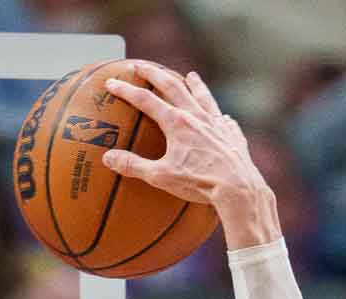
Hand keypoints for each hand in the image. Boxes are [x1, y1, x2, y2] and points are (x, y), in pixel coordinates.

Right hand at [100, 63, 277, 245]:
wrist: (238, 187)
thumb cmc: (199, 182)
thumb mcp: (161, 176)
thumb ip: (134, 165)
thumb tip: (108, 157)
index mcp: (176, 122)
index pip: (145, 100)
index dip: (126, 90)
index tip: (112, 82)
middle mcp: (196, 116)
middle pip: (172, 86)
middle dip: (154, 74)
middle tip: (141, 65)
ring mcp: (216, 122)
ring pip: (203, 96)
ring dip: (194, 84)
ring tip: (191, 75)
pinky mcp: (232, 134)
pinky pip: (224, 118)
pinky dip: (218, 114)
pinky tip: (221, 116)